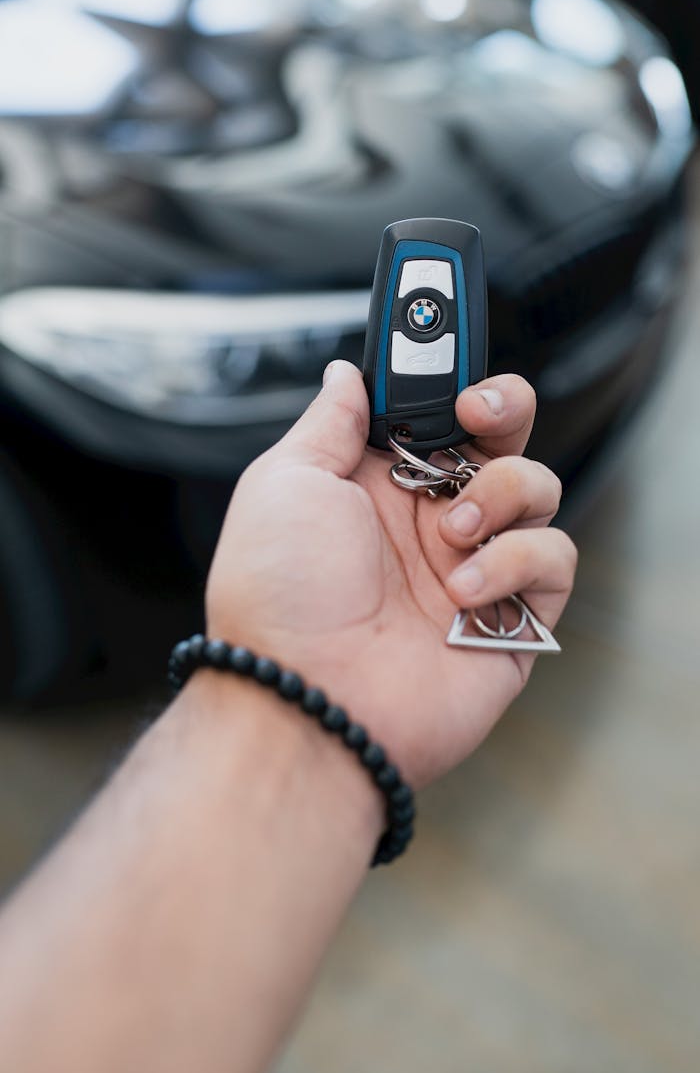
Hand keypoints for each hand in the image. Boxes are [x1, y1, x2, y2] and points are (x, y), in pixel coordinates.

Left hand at [206, 362, 576, 786]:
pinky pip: (554, 557)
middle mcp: (430, 520)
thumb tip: (347, 376)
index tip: (450, 374)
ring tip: (451, 533)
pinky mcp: (512, 617)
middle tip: (477, 415)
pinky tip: (465, 590)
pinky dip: (518, 559)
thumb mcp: (283, 483)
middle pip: (501, 438)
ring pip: (536, 487)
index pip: (437, 414)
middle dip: (504, 407)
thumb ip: (328, 422)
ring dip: (501, 492)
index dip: (453, 383)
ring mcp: (474, 565)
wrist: (307, 698)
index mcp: (378, 484)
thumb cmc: (280, 597)